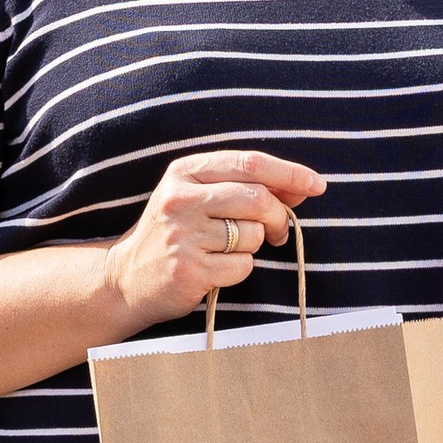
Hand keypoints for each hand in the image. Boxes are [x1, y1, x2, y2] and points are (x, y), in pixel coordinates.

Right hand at [107, 149, 326, 328]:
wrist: (125, 279)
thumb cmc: (175, 236)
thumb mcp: (200, 198)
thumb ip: (246, 188)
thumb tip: (302, 187)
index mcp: (184, 172)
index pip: (249, 163)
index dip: (289, 173)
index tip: (316, 184)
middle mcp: (180, 198)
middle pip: (257, 198)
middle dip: (278, 217)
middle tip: (278, 232)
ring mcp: (182, 235)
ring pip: (252, 235)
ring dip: (254, 246)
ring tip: (228, 250)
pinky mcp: (188, 269)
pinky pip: (242, 267)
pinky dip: (240, 270)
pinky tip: (216, 270)